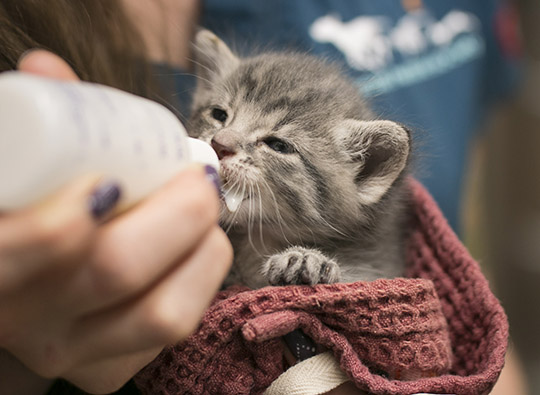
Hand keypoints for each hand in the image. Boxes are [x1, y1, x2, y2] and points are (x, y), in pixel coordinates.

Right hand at [0, 50, 232, 393]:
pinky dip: (200, 277)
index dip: (74, 215)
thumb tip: (49, 67)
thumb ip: (32, 123)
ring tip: (203, 213)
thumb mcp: (15, 172)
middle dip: (181, 213)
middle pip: (118, 270)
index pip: (41, 247)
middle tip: (199, 179)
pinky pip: (178, 325)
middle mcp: (30, 319)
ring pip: (166, 312)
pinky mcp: (111, 368)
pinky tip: (190, 248)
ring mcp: (75, 352)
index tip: (112, 177)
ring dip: (204, 249)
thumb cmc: (19, 213)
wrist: (16, 289)